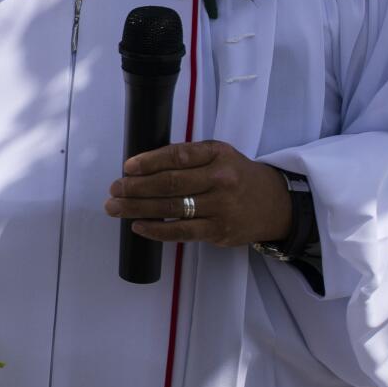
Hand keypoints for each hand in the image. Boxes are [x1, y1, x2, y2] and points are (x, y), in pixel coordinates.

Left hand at [104, 140, 291, 247]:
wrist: (273, 204)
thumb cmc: (235, 176)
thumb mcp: (218, 155)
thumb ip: (186, 158)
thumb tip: (139, 167)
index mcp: (218, 154)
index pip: (179, 156)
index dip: (149, 162)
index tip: (128, 167)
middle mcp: (221, 179)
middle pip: (170, 183)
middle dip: (135, 187)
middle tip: (114, 189)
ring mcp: (221, 207)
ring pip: (172, 208)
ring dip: (137, 209)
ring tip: (115, 207)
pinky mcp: (218, 230)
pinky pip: (181, 232)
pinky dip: (156, 229)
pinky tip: (139, 226)